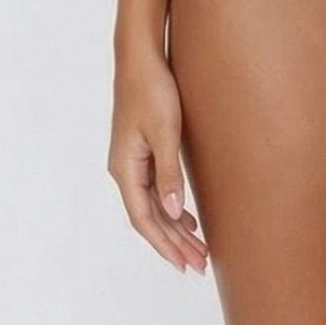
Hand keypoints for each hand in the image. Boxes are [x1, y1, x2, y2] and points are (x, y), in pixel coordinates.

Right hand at [107, 43, 208, 274]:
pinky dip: (172, 209)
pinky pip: (155, 191)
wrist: (141, 59)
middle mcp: (124, 170)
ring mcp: (131, 162)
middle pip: (150, 218)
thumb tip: (174, 214)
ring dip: (174, 229)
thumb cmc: (152, 91)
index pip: (144, 219)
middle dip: (174, 244)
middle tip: (200, 265)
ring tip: (198, 250)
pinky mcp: (141, 152)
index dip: (165, 244)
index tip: (184, 265)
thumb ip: (169, 174)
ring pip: (153, 206)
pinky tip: (188, 218)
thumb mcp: (165, 133)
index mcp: (126, 169)